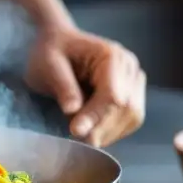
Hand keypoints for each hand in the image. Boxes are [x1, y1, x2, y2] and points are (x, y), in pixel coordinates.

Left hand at [25, 25, 145, 146]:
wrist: (58, 43)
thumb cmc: (50, 51)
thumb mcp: (47, 65)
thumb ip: (63, 86)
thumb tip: (73, 111)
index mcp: (112, 56)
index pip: (113, 94)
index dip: (96, 116)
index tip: (74, 131)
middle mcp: (130, 67)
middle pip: (127, 108)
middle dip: (101, 128)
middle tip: (75, 139)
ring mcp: (135, 80)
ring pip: (132, 117)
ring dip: (108, 132)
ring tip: (82, 136)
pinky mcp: (133, 94)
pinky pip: (130, 120)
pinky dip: (112, 130)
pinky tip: (92, 131)